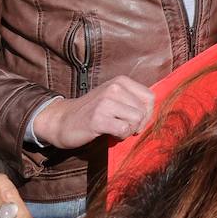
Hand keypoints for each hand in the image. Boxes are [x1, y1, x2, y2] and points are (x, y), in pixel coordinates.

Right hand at [30, 76, 154, 148]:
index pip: (149, 97)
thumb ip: (132, 100)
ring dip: (129, 130)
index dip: (147, 113)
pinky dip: (121, 136)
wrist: (62, 120)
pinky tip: (111, 134)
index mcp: (120, 81)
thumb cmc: (92, 112)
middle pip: (144, 111)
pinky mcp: (99, 118)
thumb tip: (153, 112)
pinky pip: (124, 130)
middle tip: (124, 127)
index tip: (136, 121)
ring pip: (136, 120)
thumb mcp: (113, 98)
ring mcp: (106, 102)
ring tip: (116, 129)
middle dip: (138, 124)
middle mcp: (114, 88)